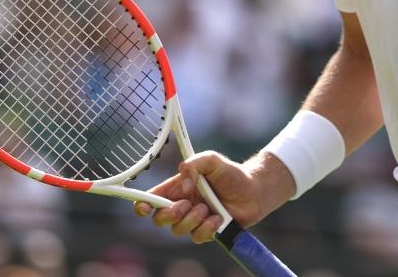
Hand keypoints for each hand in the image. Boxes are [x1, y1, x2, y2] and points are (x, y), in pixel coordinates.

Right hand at [132, 151, 293, 243]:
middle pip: (159, 219)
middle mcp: (182, 205)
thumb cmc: (231, 173)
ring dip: (191, 220)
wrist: (254, 190)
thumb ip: (195, 164)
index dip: (142, 205)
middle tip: (186, 205)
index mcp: (177, 188)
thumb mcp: (212, 160)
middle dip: (169, 214)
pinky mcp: (207, 232)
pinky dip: (206, 229)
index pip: (151, 199)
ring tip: (208, 208)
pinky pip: (197, 238)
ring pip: (178, 230)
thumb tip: (183, 183)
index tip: (144, 207)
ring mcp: (194, 220)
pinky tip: (217, 218)